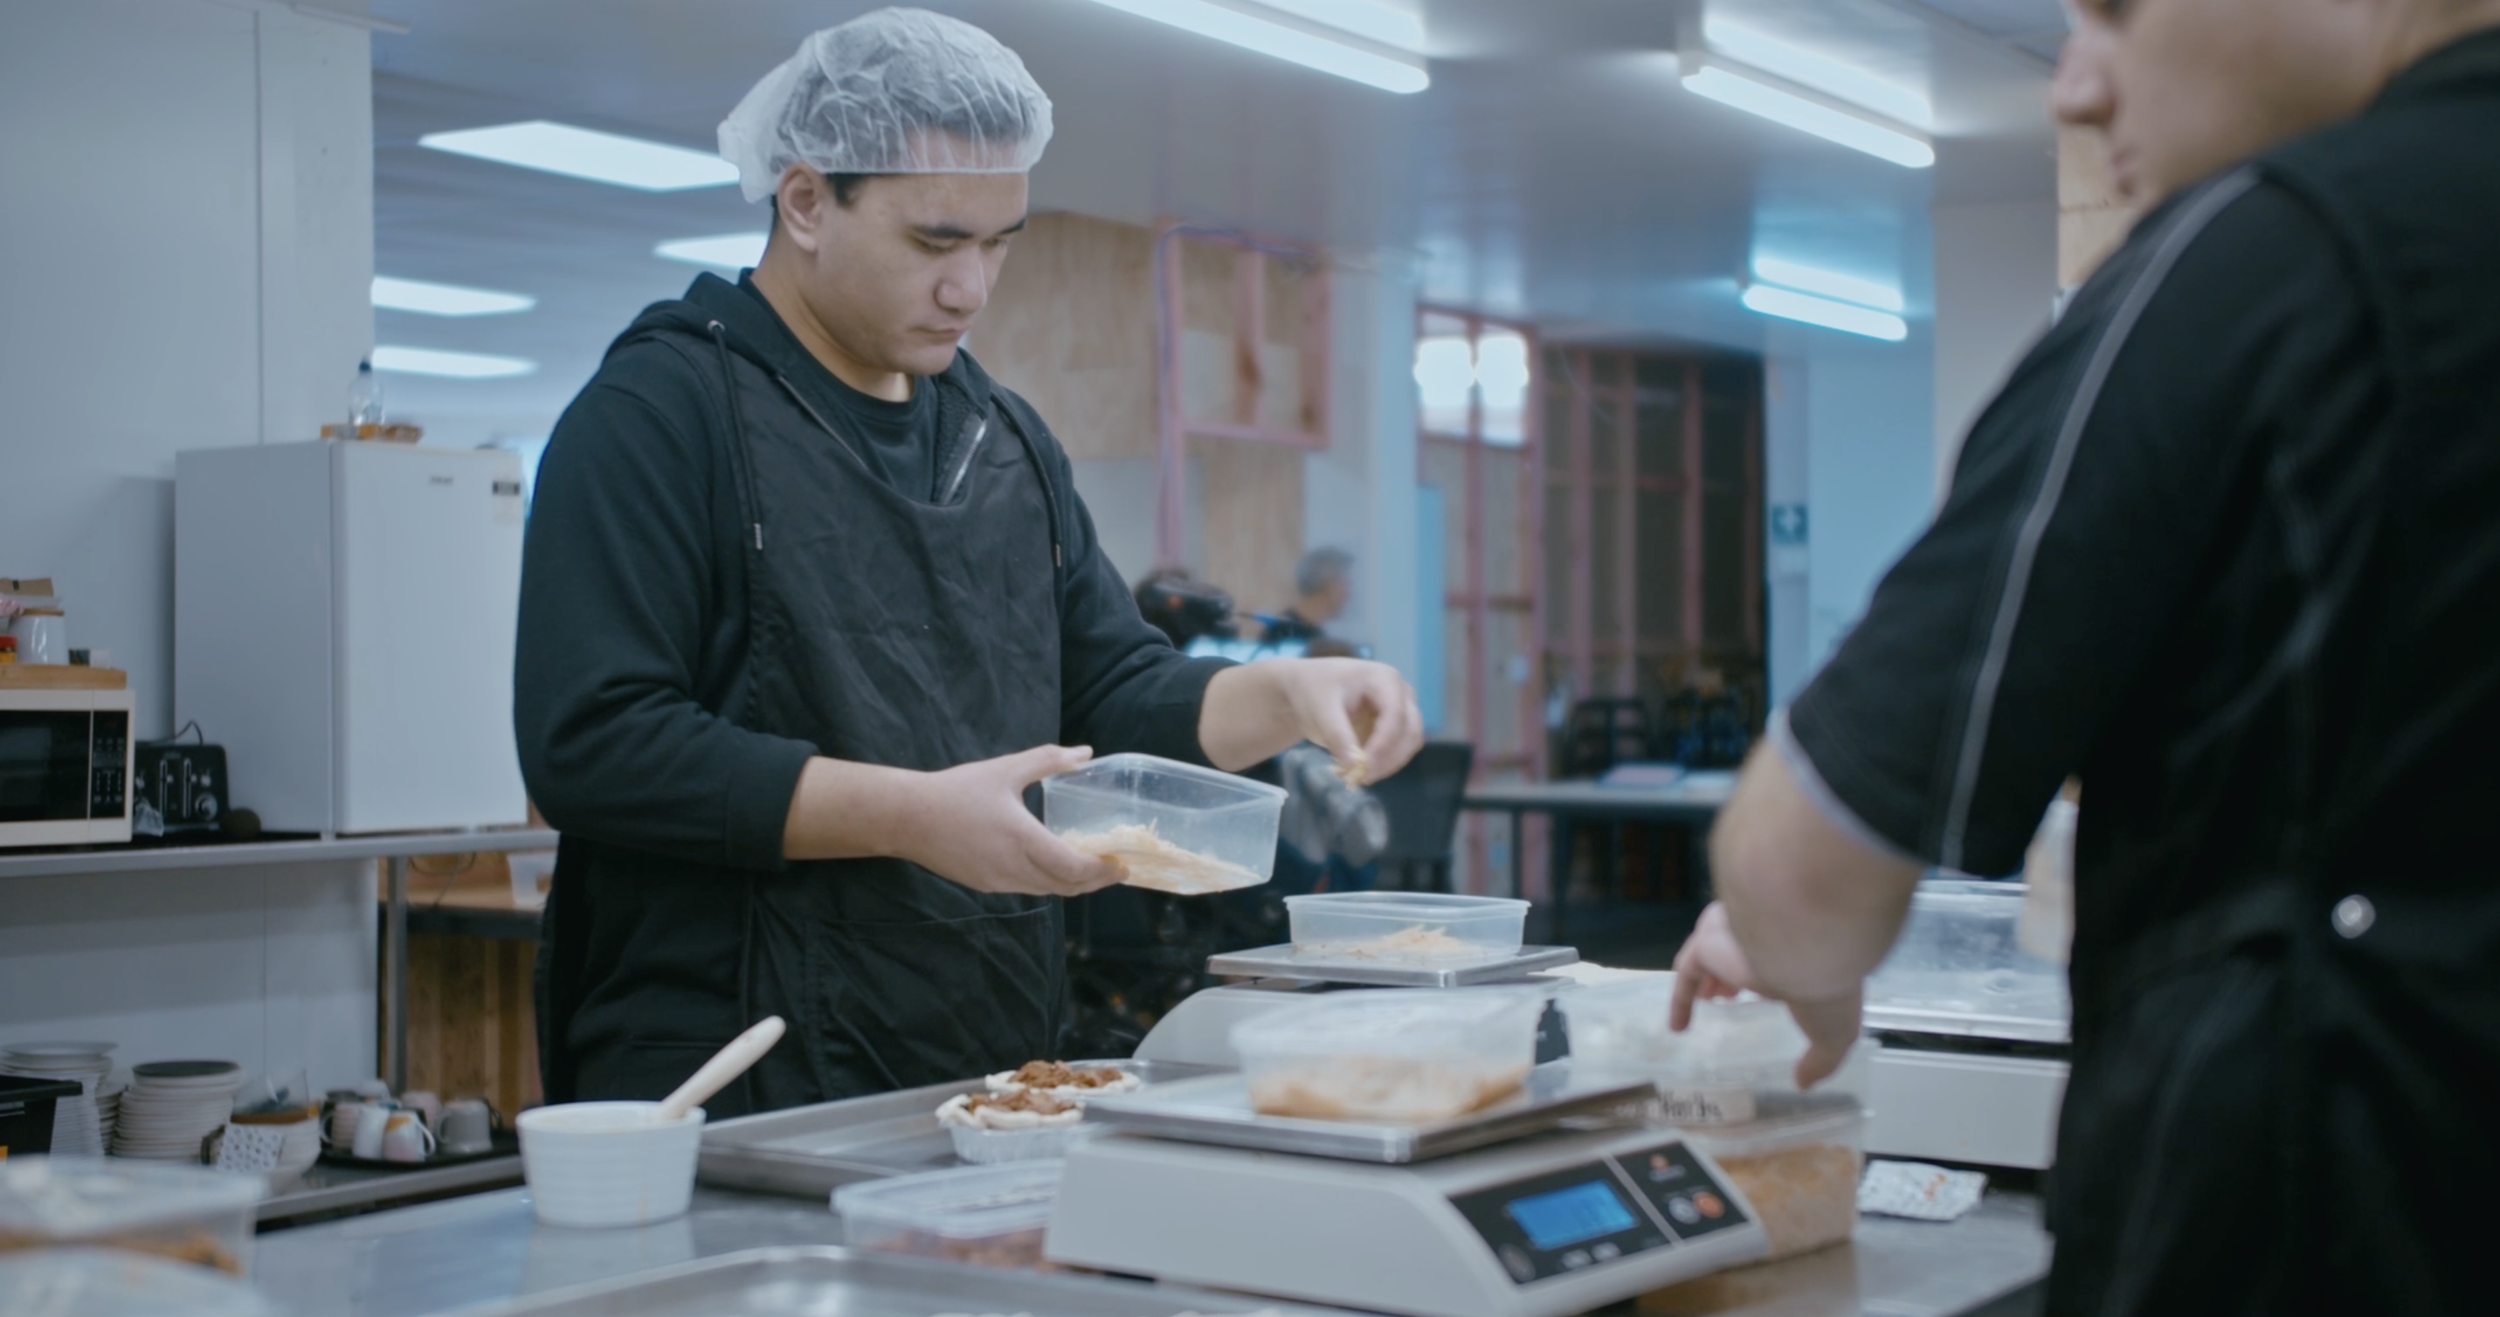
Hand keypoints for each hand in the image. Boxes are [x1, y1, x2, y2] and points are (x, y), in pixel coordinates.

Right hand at [891, 745, 1125, 897]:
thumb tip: (1085, 753)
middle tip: (1116, 870)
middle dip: (1095, 882)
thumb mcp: (1006, 769)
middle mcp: (1013, 869)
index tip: (1122, 864)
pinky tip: (1053, 867)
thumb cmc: (957, 790)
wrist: (908, 818)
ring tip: (1091, 869)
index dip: (1101, 871)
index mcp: (1023, 840)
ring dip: (1071, 884)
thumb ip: (1048, 761)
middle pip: (1065, 887)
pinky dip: (1047, 883)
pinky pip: (1025, 889)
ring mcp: (998, 882)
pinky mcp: (984, 886)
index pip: (1073, 868)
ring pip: (1046, 891)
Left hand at [1203, 657, 1423, 782]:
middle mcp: (1397, 691)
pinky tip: (1354, 771)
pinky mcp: (1389, 726)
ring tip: (1354, 777)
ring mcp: (1397, 709)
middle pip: (1411, 732)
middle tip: (1359, 780)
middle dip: (1389, 759)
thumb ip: (1339, 738)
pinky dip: (1381, 764)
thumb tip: (1355, 766)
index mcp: (1382, 678)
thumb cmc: (1307, 692)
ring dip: (1387, 765)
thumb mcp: (1318, 712)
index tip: (1362, 770)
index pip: (1397, 716)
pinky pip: (1396, 751)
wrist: (1296, 691)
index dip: (1384, 746)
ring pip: (1408, 744)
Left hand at [1670, 901, 1862, 1088]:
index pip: (1776, 960)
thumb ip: (1819, 1060)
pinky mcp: (1707, 943)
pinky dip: (1681, 997)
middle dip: (1732, 971)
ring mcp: (1733, 936)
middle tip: (1726, 995)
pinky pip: (1687, 971)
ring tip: (1707, 1001)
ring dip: (1707, 977)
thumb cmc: (1827, 988)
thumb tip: (1804, 1084)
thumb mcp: (1834, 1033)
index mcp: (1797, 950)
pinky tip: (1678, 1028)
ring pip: (1712, 953)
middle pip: (1741, 952)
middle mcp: (1762, 937)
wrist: (1812, 949)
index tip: (1762, 996)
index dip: (1766, 978)